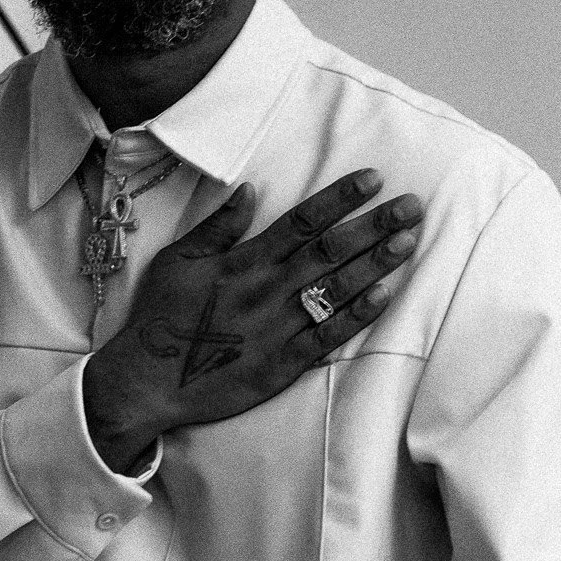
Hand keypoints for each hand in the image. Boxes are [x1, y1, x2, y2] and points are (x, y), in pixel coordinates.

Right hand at [82, 168, 423, 472]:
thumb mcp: (179, 261)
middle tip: (412, 205)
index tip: (373, 179)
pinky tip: (385, 295)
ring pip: (336, 289)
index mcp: (243, 262)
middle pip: (329, 251)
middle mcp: (266, 290)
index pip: (301, 222)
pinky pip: (327, 337)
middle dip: (373, 226)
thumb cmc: (161, 317)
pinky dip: (356, 316)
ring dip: (375, 263)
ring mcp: (277, 328)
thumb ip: (218, 227)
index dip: (339, 199)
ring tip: (408, 241)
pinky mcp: (283, 364)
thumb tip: (251, 191)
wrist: (148, 381)